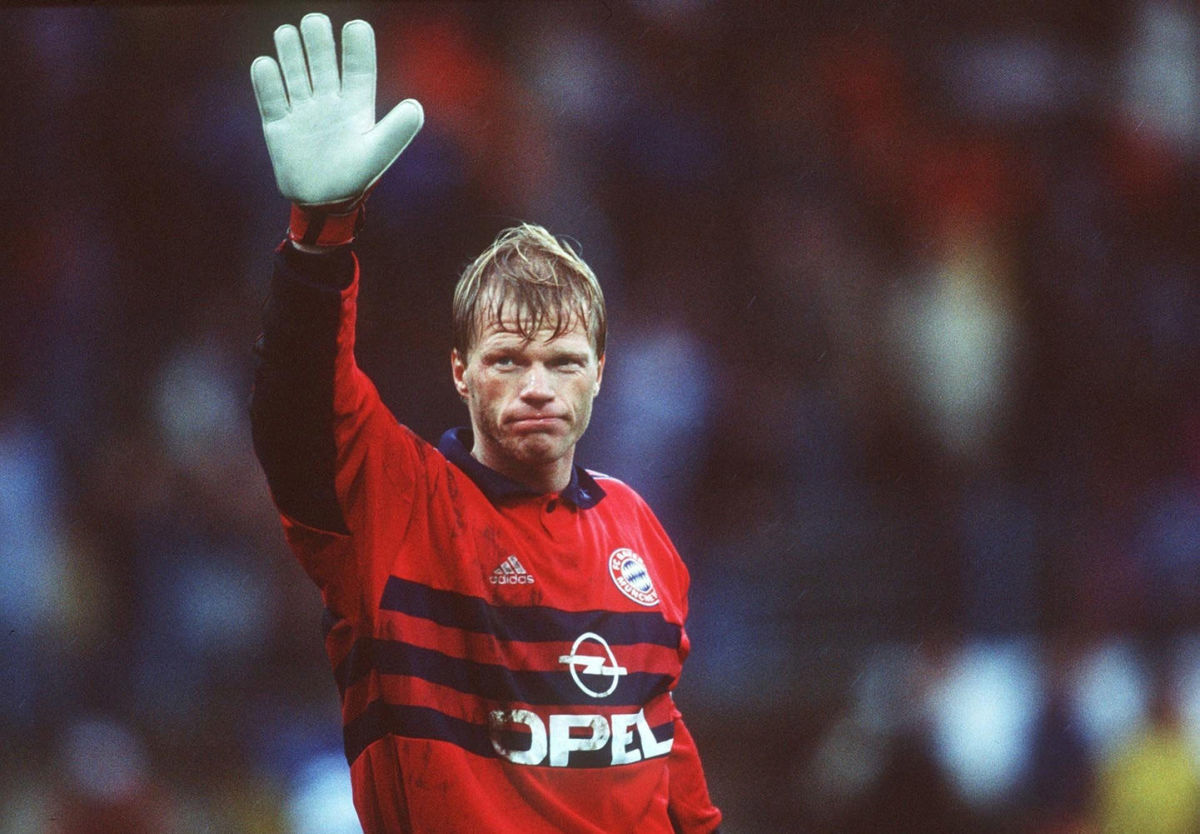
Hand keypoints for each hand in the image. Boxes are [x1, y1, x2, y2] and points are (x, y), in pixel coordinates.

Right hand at [251, 13, 422, 207]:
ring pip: (294, 70)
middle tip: (315, 22)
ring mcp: (302, 109)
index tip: (356, 26)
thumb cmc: (354, 178)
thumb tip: (416, 107)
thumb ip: (396, 132)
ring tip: (288, 34)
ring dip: (290, 51)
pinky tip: (266, 66)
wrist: (322, 203)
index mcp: (356, 104)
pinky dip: (266, 80)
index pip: (358, 68)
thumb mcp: (377, 155)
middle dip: (317, 39)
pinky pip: (269, 96)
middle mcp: (328, 100)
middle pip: (321, 60)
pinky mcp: (278, 123)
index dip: (357, 46)